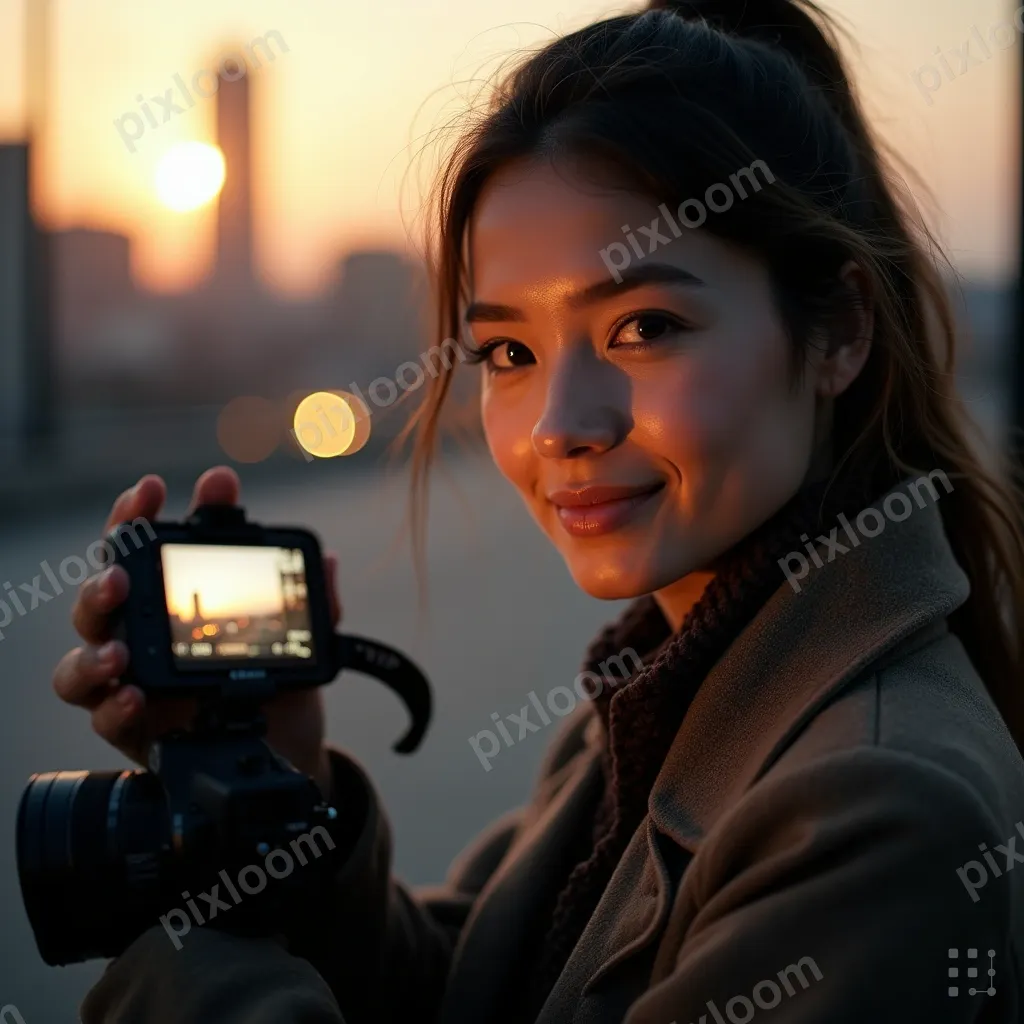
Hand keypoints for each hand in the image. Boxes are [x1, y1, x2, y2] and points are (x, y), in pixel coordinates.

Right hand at [52, 466, 340, 796]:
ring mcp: (131, 682)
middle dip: (102, 580)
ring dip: (93, 649)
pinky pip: (105, 715)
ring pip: (82, 658)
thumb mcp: (298, 638)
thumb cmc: (275, 682)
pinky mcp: (133, 728)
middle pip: (99, 598)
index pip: (142, 548)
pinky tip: (135, 697)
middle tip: (121, 576)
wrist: (284, 749)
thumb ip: (309, 601)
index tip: (153, 489)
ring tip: (119, 650)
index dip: (138, 514)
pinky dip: (114, 705)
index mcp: (172, 600)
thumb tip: (324, 558)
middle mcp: (141, 635)